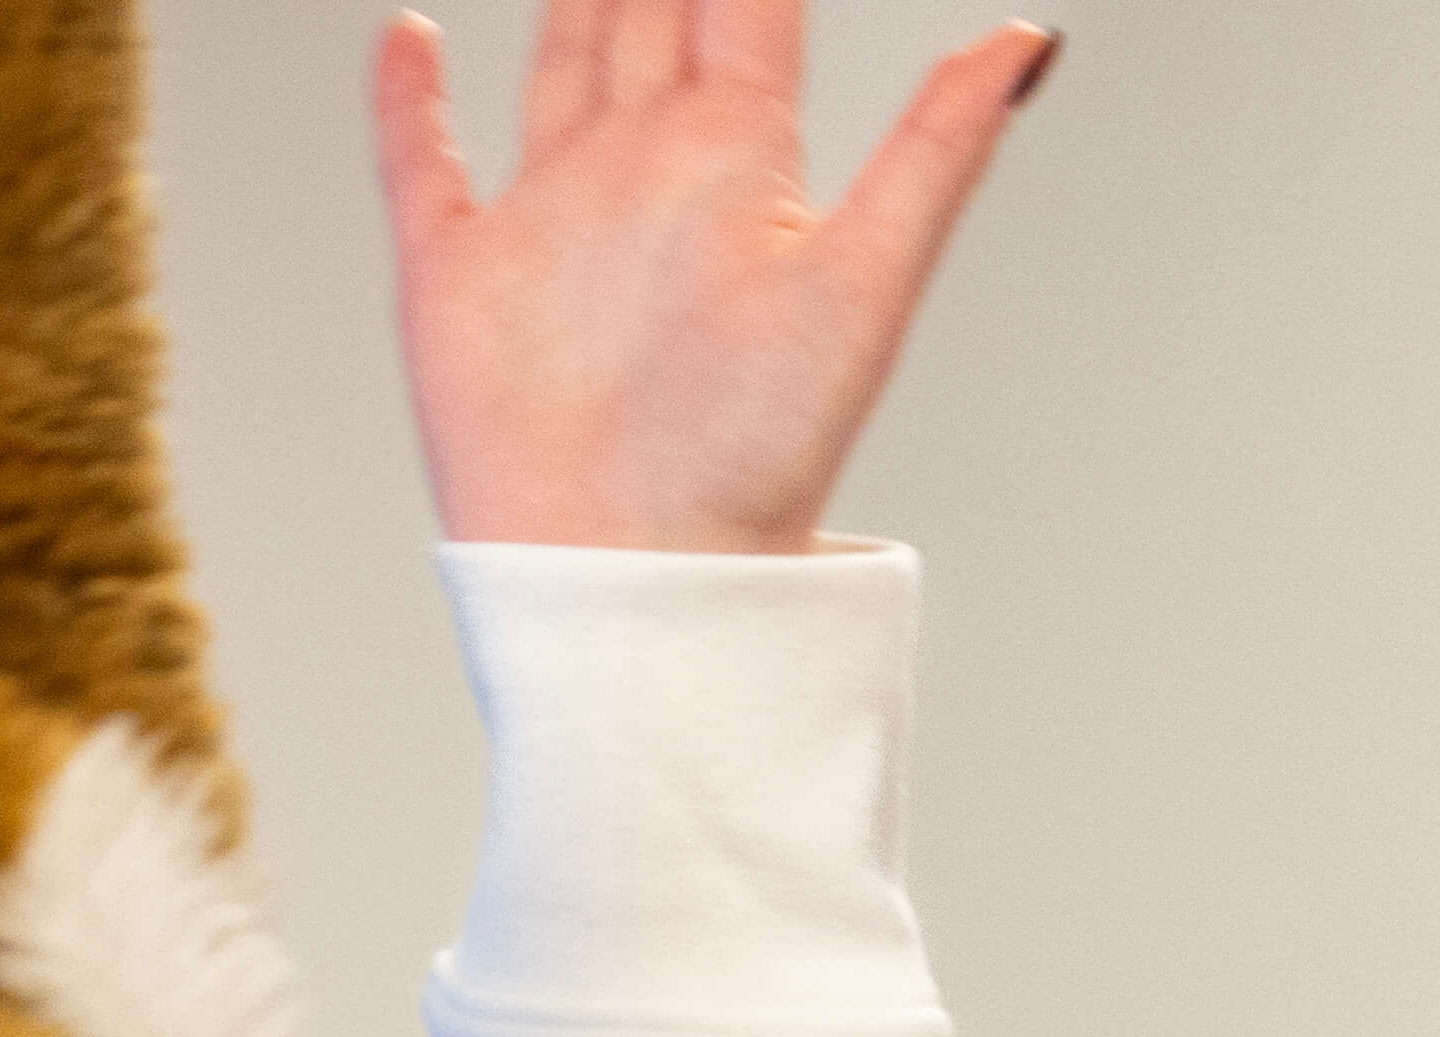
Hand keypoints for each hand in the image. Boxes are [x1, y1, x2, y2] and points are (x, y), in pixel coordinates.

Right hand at [369, 0, 1053, 554]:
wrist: (639, 575)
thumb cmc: (757, 457)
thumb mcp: (867, 280)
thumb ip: (938, 149)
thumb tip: (1030, 39)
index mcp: (733, 162)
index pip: (744, 3)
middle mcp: (643, 175)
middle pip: (648, 14)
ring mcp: (549, 222)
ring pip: (561, 63)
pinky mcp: (456, 279)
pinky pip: (424, 164)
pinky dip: (409, 99)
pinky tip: (410, 36)